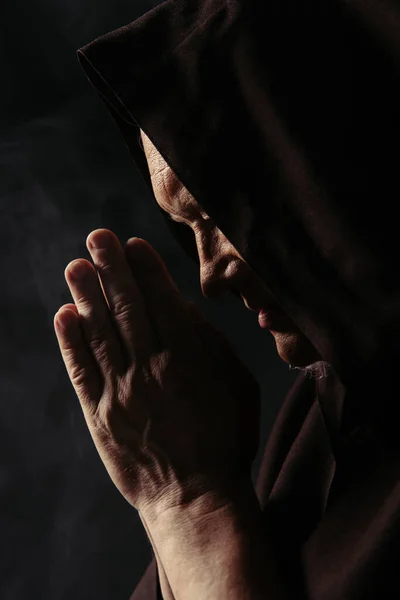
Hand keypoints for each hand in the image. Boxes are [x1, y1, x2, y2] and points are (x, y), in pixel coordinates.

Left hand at [54, 229, 259, 514]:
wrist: (194, 496)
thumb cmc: (226, 438)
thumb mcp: (236, 386)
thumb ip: (209, 344)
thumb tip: (181, 307)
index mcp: (187, 358)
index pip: (161, 301)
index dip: (146, 269)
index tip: (133, 243)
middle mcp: (150, 367)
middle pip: (127, 308)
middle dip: (112, 268)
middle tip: (98, 237)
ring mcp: (121, 391)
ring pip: (100, 333)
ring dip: (86, 296)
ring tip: (76, 265)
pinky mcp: (100, 414)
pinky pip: (82, 371)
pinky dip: (70, 342)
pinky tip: (64, 315)